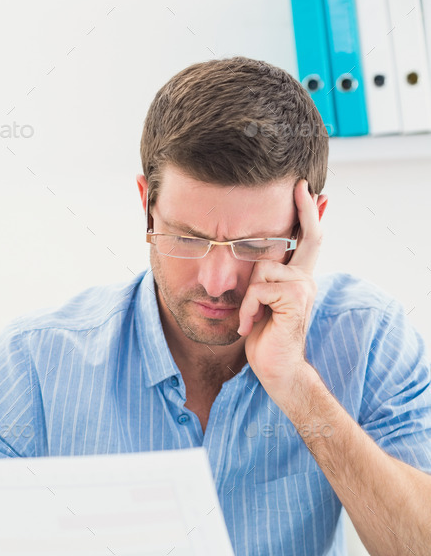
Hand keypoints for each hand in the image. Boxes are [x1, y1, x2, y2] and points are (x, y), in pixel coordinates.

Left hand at [237, 179, 325, 402]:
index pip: (308, 239)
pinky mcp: (295, 299)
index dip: (308, 213)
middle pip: (309, 235)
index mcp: (298, 278)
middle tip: (300, 185)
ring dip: (247, 297)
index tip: (306, 188)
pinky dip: (248, 308)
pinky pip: (258, 289)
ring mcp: (303, 288)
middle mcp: (306, 278)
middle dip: (305, 208)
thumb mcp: (259, 303)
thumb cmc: (264, 339)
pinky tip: (250, 326)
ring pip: (263, 269)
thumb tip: (247, 256)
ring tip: (249, 318)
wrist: (276, 370)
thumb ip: (260, 280)